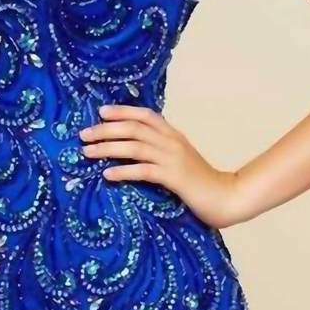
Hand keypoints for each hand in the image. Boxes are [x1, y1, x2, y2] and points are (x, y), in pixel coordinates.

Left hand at [80, 105, 253, 228]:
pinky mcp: (173, 178)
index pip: (145, 116)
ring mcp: (173, 159)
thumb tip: (135, 152)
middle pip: (134, 128)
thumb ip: (161, 152)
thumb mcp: (180, 161)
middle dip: (106, 129)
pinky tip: (108, 175)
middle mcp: (172, 142)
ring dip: (108, 148)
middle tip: (84, 135)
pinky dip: (123, 172)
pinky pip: (143, 171)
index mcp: (173, 135)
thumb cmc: (200, 184)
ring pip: (135, 146)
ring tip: (88, 152)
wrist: (226, 197)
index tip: (101, 112)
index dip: (123, 111)